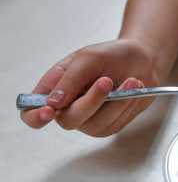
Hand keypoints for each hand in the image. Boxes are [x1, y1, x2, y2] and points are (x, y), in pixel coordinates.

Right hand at [20, 39, 160, 136]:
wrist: (142, 60)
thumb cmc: (110, 56)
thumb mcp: (88, 58)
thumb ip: (70, 79)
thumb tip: (52, 103)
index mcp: (53, 90)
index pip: (31, 113)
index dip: (35, 116)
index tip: (49, 110)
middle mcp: (67, 109)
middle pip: (68, 120)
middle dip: (90, 101)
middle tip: (106, 80)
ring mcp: (89, 120)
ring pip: (95, 124)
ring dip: (115, 102)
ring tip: (132, 80)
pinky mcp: (110, 125)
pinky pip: (115, 123)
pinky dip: (127, 104)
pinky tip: (134, 88)